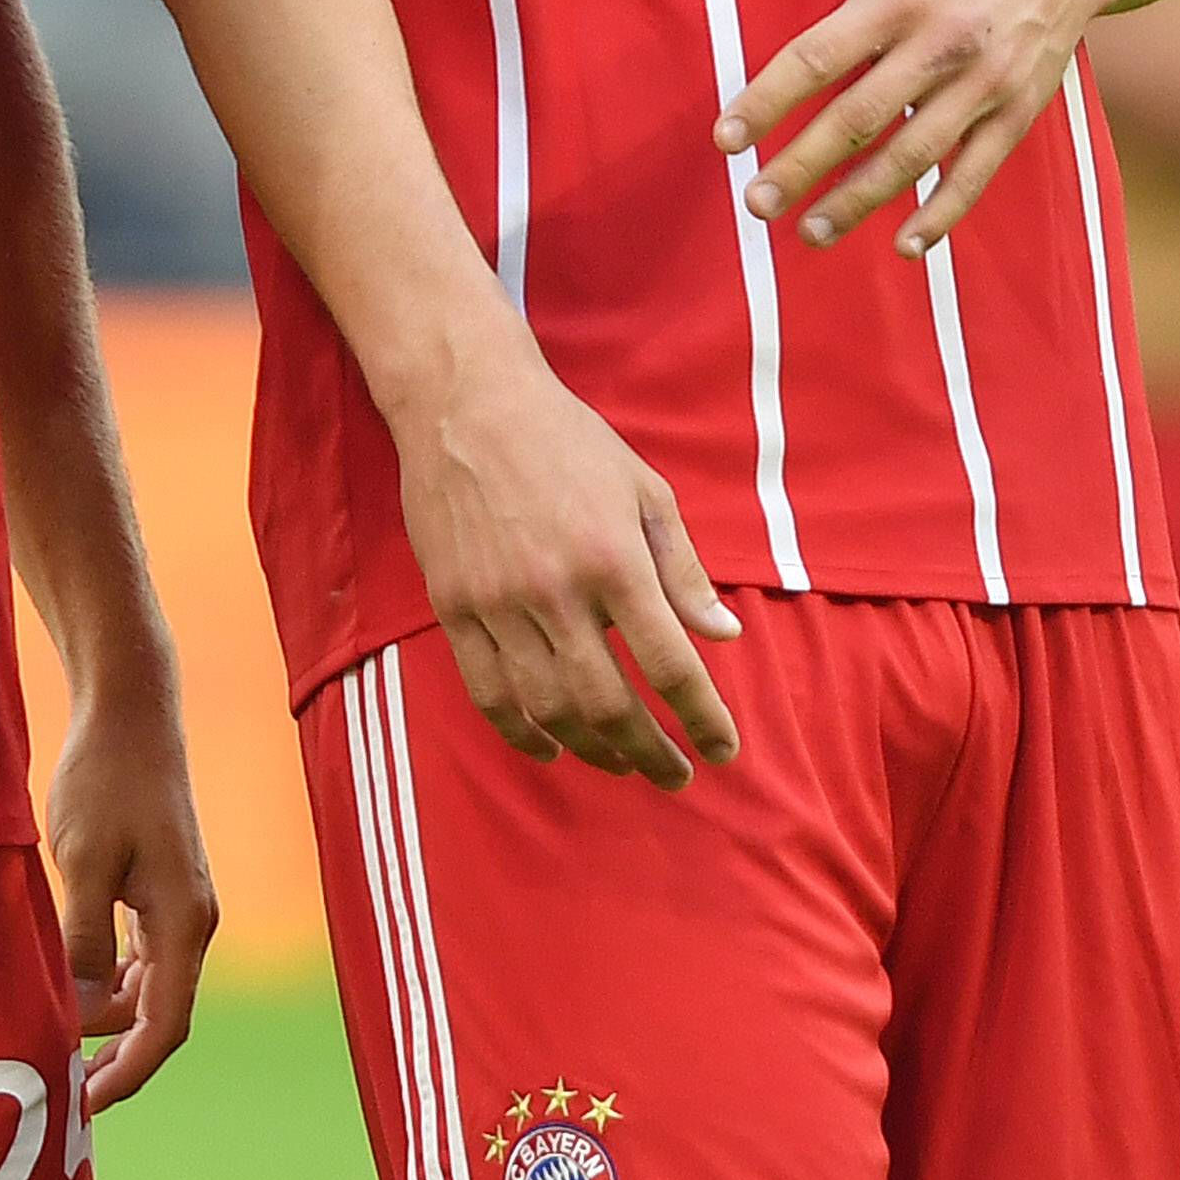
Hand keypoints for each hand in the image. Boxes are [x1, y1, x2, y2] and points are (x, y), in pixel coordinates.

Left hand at [38, 660, 218, 1105]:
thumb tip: (76, 1014)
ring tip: (53, 1041)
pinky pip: (139, 959)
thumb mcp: (82, 864)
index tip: (83, 1106)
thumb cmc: (105, 780)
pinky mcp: (162, 891)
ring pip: (148, 990)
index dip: (127, 1074)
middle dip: (114, 1057)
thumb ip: (82, 943)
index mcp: (184, 923)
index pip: (166, 1027)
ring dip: (106, 1019)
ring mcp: (181, 907)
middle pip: (160, 1017)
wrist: (131, 712)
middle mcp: (194, 923)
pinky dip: (108, 984)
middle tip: (60, 1091)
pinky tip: (68, 988)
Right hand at [391, 329, 741, 786]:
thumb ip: (683, 570)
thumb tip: (724, 635)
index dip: (703, 718)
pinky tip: (552, 748)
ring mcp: (499, 605)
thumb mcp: (645, 490)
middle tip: (675, 774)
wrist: (465, 405)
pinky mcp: (455, 609)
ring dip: (593, 750)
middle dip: (651, 752)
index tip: (723, 751)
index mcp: (615, 559)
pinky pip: (490, 694)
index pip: (671, 664)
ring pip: (550, 709)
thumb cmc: (568, 442)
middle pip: (610, 704)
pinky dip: (523, 733)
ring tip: (622, 763)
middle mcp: (557, 591)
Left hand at [720, 0, 1131, 255]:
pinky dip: (942, 212)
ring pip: (913, 154)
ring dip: (860, 199)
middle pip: (860, 116)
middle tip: (756, 204)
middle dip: (804, 165)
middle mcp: (940, 43)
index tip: (725, 141)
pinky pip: (976, 172)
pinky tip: (904, 246)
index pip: (819, 57)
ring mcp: (983, 83)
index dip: (768, 100)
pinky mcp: (1016, 112)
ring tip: (810, 232)